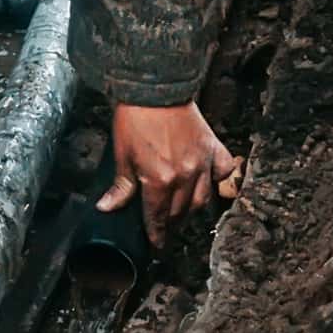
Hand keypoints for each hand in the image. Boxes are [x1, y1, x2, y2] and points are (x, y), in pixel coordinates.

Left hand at [101, 100, 241, 241]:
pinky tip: (213, 188)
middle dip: (171, 225)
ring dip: (191, 211)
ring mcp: (202, 162)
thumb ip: (121, 187)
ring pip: (201, 199)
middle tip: (166, 230)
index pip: (158, 217)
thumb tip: (108, 207)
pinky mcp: (213, 147)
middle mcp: (185, 176)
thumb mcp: (122, 155)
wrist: (155, 88)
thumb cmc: (136, 118)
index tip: (156, 244)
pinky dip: (221, 183)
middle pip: (180, 212)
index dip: (156, 234)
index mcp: (160, 181)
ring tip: (182, 215)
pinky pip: (224, 173)